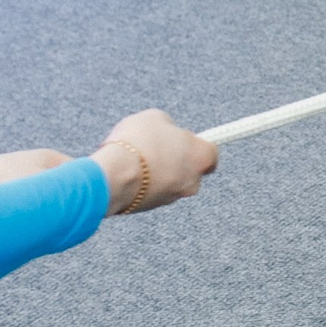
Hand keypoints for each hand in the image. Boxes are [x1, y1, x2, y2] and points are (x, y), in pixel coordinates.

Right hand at [92, 110, 216, 216]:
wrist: (114, 175)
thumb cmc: (139, 142)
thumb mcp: (156, 118)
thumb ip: (169, 126)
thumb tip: (168, 132)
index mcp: (202, 157)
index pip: (211, 154)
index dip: (196, 145)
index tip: (184, 140)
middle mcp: (193, 182)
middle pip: (189, 169)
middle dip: (175, 160)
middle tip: (156, 147)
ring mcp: (172, 198)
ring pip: (169, 182)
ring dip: (157, 172)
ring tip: (135, 157)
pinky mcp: (151, 208)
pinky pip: (151, 192)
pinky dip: (142, 183)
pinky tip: (127, 171)